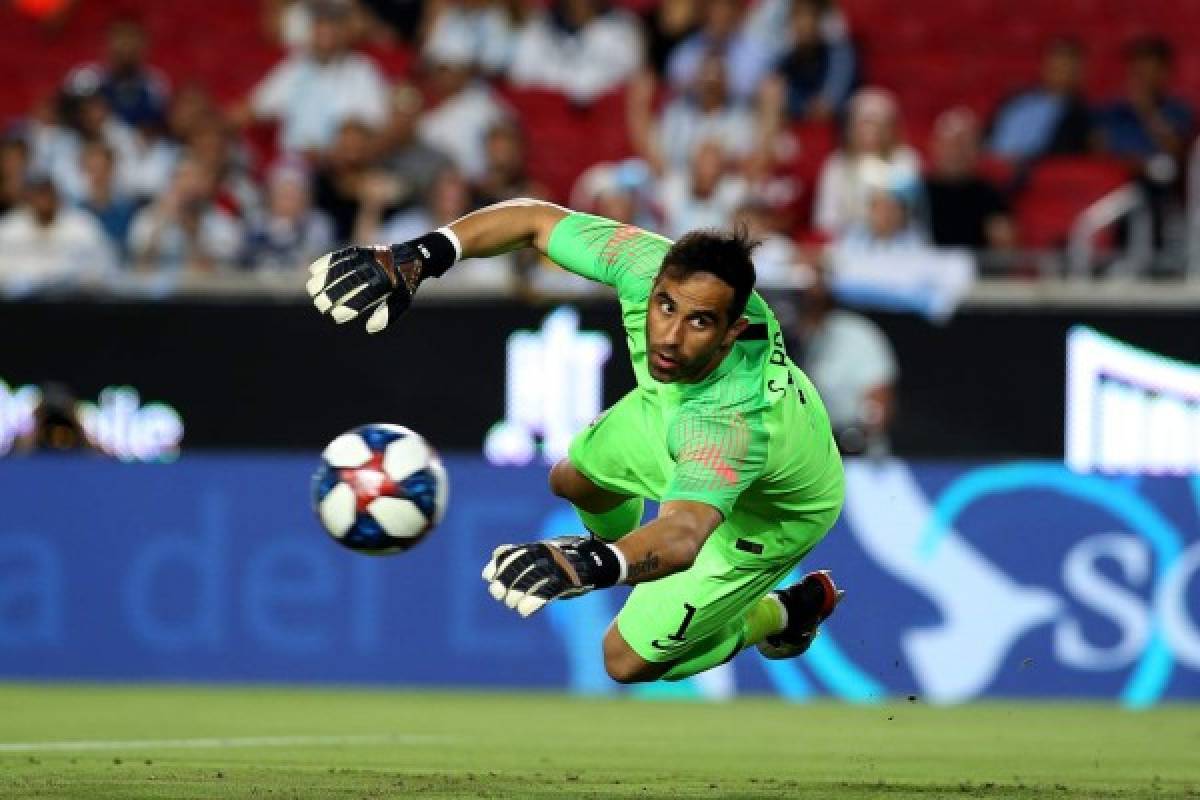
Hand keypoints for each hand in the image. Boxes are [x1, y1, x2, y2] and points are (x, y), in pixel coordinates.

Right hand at [305, 243, 420, 333]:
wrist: (410, 258)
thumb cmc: (403, 286)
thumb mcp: (401, 302)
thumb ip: (386, 315)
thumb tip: (370, 328)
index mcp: (385, 284)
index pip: (361, 298)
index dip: (346, 309)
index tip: (337, 317)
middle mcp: (373, 270)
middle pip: (345, 284)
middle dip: (329, 297)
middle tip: (321, 307)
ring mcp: (364, 258)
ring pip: (337, 268)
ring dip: (322, 279)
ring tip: (312, 291)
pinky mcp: (358, 251)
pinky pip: (337, 256)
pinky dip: (324, 262)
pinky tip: (312, 271)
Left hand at [481, 536, 619, 616]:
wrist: (600, 561)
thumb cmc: (567, 558)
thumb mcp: (545, 551)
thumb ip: (522, 553)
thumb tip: (496, 554)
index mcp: (539, 547)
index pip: (513, 553)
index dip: (498, 565)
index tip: (487, 577)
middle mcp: (547, 554)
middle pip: (520, 566)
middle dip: (505, 580)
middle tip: (497, 593)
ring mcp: (558, 567)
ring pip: (532, 579)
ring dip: (517, 593)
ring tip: (511, 604)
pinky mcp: (568, 581)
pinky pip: (548, 592)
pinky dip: (533, 603)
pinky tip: (524, 612)